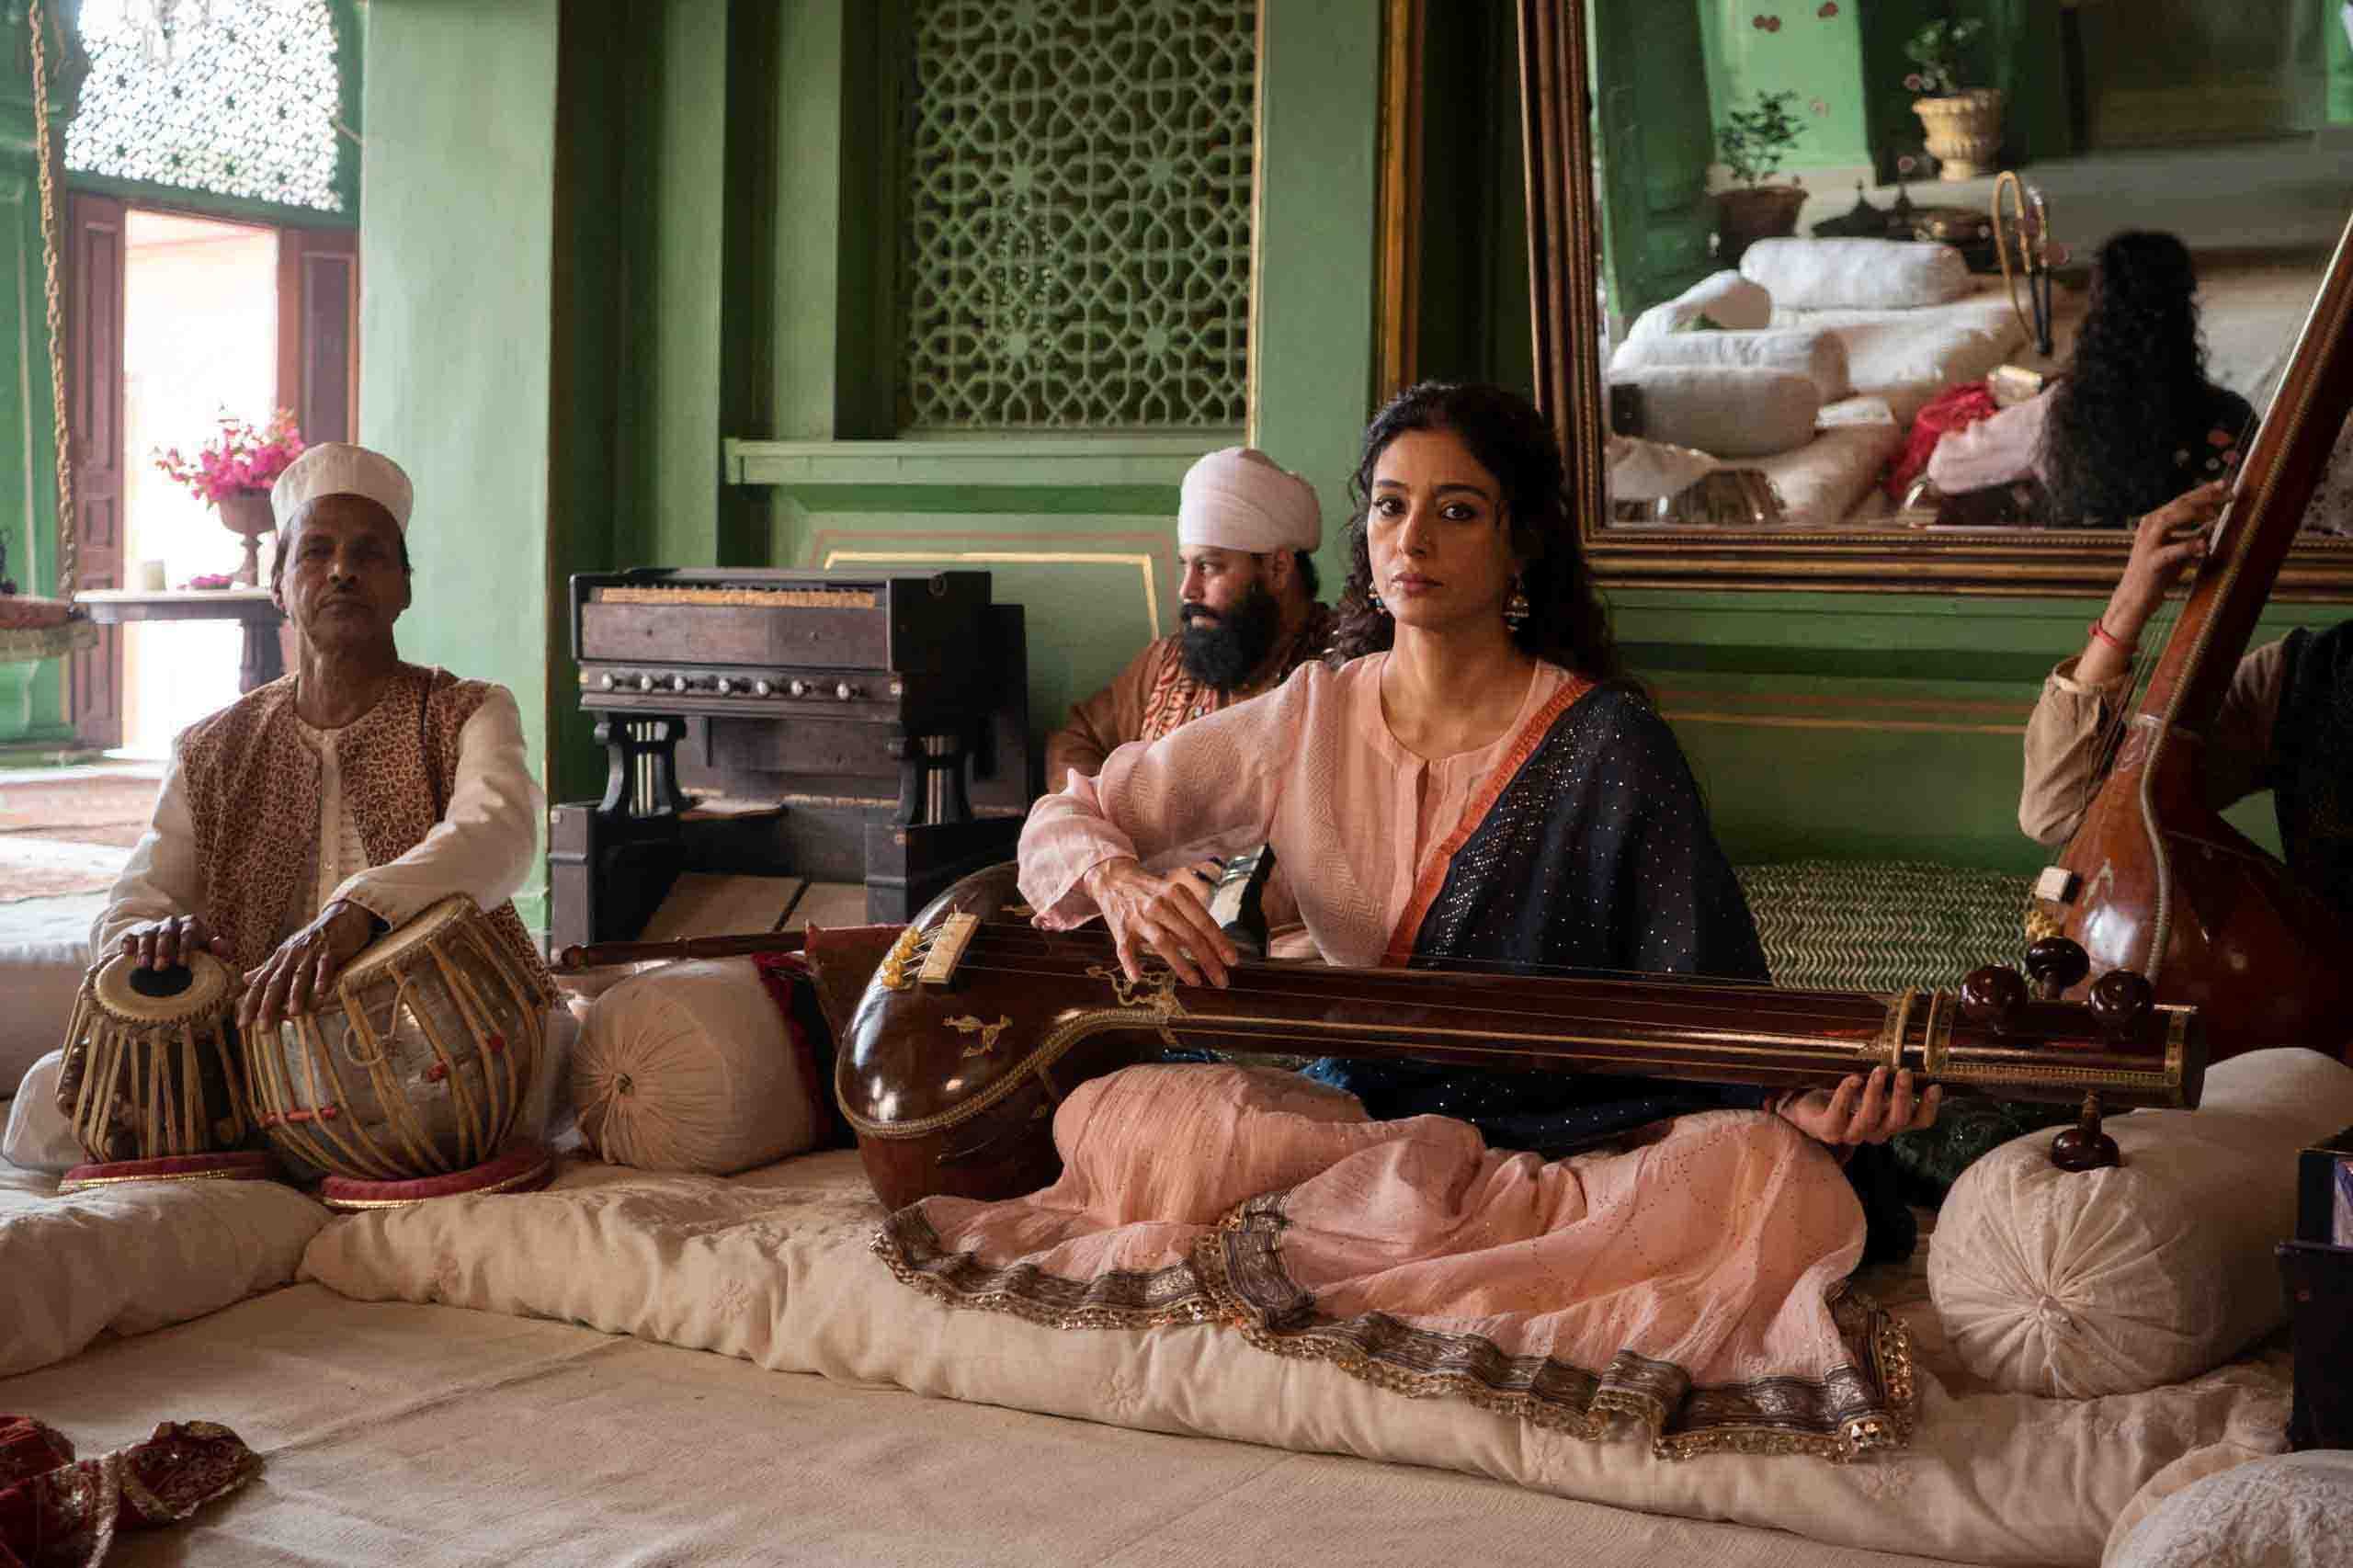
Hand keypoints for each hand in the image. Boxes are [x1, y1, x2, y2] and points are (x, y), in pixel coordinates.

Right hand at [120, 914, 229, 971]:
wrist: (175, 947)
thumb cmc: (197, 951)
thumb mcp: (210, 949)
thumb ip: (219, 948)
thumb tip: (219, 944)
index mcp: (190, 925)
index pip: (188, 932)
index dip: (185, 947)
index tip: (182, 964)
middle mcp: (170, 924)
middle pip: (166, 934)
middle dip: (163, 950)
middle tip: (161, 968)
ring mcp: (152, 929)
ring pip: (147, 935)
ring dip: (145, 949)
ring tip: (143, 965)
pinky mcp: (136, 936)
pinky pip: (130, 937)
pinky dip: (128, 944)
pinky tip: (126, 954)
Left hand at [238, 900, 379, 1033]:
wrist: (340, 917)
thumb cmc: (313, 940)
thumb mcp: (288, 953)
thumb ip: (268, 968)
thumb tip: (244, 979)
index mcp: (279, 958)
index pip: (260, 983)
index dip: (251, 1004)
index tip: (242, 1024)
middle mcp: (291, 955)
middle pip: (276, 982)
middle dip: (268, 1005)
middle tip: (264, 1028)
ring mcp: (310, 952)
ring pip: (300, 975)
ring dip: (296, 994)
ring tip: (295, 1014)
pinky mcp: (330, 949)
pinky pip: (325, 965)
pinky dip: (323, 977)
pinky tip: (321, 992)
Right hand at [1081, 856, 1236, 986]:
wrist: (1114, 878)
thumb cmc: (1153, 892)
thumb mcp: (1174, 894)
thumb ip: (1193, 916)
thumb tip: (1218, 943)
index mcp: (1176, 894)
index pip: (1203, 921)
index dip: (1220, 942)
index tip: (1232, 961)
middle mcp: (1158, 904)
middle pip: (1188, 935)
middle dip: (1208, 960)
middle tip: (1222, 980)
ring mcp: (1139, 917)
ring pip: (1163, 943)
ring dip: (1181, 964)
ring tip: (1196, 982)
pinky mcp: (1121, 930)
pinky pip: (1125, 949)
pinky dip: (1130, 963)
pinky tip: (1138, 977)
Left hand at [1775, 1068, 1939, 1147]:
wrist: (1804, 1107)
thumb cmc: (1844, 1094)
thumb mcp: (1871, 1088)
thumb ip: (1890, 1082)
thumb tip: (1912, 1058)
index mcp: (1889, 1123)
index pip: (1917, 1122)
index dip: (1928, 1107)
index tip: (1935, 1085)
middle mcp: (1874, 1132)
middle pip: (1896, 1121)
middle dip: (1903, 1096)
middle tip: (1904, 1071)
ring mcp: (1850, 1134)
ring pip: (1869, 1120)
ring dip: (1876, 1093)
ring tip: (1879, 1070)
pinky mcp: (1828, 1130)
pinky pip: (1838, 1115)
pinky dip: (1846, 1094)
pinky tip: (1853, 1078)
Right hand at [2104, 480, 2230, 643]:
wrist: (2134, 599)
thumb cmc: (2158, 574)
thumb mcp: (2180, 550)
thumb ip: (2193, 535)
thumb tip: (2213, 522)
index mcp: (2155, 522)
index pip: (2182, 501)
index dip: (2204, 491)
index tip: (2226, 485)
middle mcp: (2149, 528)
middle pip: (2178, 505)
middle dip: (2204, 497)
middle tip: (2229, 493)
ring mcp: (2148, 544)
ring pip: (2169, 519)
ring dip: (2194, 514)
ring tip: (2216, 514)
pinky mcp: (2151, 562)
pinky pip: (2171, 551)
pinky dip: (2188, 546)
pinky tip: (2206, 546)